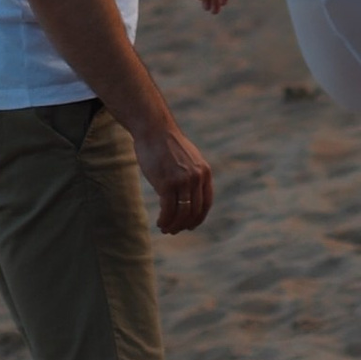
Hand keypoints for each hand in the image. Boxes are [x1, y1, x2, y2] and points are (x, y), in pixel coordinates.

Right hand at [135, 115, 214, 234]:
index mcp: (204, 172)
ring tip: (165, 228)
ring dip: (174, 225)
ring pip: (182, 213)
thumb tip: (190, 194)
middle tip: (173, 230)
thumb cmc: (167, 144)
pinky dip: (165, 220)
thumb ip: (192, 174)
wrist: (154, 129)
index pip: (206, 203)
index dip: (198, 218)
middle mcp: (196, 177)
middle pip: (194, 211)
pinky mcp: (166, 183)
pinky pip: (168, 210)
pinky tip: (160, 222)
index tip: (190, 226)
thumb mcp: (188, 158)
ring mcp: (182, 181)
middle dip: (184, 225)